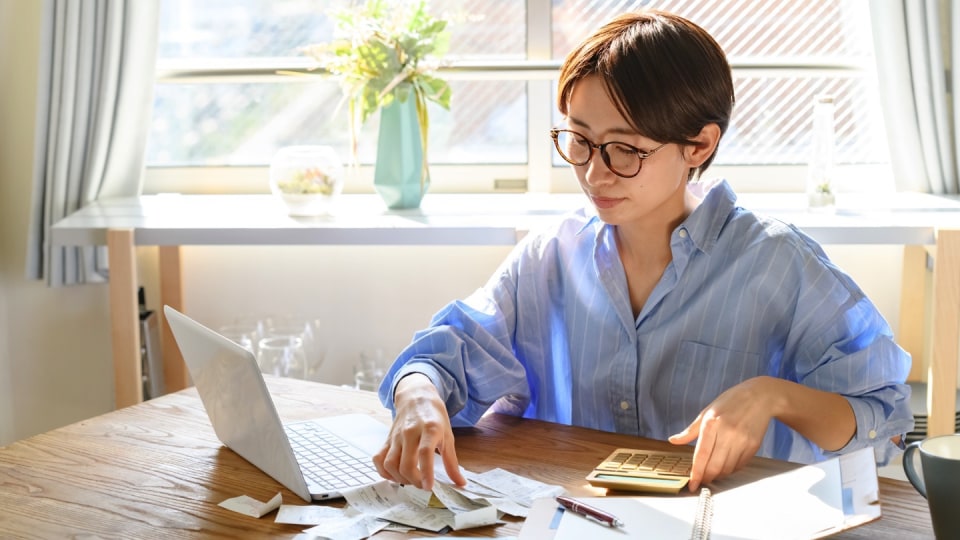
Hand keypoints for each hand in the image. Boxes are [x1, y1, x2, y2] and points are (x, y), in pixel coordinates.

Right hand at [372, 373, 466, 490]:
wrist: (417, 397)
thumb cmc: (434, 417)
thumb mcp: (448, 436)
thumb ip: (452, 462)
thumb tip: (460, 483)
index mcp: (430, 429)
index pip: (425, 453)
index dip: (426, 473)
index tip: (428, 487)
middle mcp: (410, 432)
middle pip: (406, 463)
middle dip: (414, 480)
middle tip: (422, 485)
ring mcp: (396, 436)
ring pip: (390, 463)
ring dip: (399, 478)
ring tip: (410, 480)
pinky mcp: (387, 439)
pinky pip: (378, 458)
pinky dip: (383, 471)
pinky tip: (394, 475)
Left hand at [668, 376, 779, 490]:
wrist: (760, 397)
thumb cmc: (730, 402)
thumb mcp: (707, 412)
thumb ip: (690, 431)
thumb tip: (673, 440)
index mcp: (712, 423)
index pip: (701, 455)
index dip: (696, 473)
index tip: (692, 485)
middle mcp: (727, 432)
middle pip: (714, 466)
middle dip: (706, 478)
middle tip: (702, 481)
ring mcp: (742, 440)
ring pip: (727, 468)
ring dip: (718, 475)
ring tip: (712, 473)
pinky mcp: (753, 445)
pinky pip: (739, 465)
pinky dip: (731, 469)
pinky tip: (726, 465)